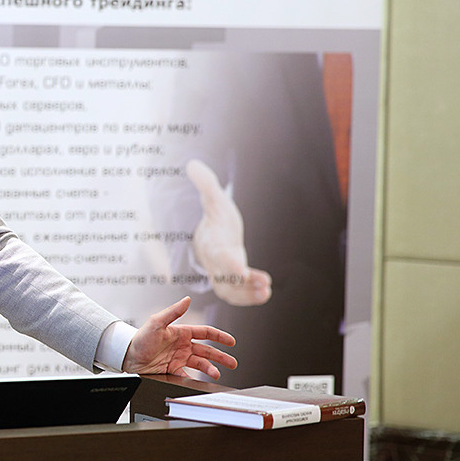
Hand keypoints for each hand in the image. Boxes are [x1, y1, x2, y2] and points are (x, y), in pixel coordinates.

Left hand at [121, 297, 236, 378]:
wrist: (127, 357)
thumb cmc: (140, 338)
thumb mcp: (156, 322)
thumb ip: (173, 312)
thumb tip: (187, 299)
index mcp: (180, 332)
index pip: (205, 333)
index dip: (219, 336)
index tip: (231, 342)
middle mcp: (182, 346)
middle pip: (207, 350)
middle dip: (221, 356)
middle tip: (233, 363)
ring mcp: (178, 359)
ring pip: (200, 364)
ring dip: (210, 369)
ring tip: (217, 374)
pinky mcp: (173, 370)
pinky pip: (188, 376)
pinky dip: (197, 380)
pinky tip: (203, 383)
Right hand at [187, 159, 271, 305]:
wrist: (208, 236)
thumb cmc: (215, 217)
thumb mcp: (214, 199)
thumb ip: (206, 184)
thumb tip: (192, 163)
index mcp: (211, 242)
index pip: (218, 255)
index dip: (228, 263)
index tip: (241, 269)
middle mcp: (215, 262)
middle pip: (223, 277)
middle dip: (241, 283)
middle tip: (263, 284)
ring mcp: (222, 274)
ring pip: (229, 290)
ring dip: (247, 294)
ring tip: (266, 292)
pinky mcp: (231, 281)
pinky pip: (236, 294)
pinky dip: (249, 297)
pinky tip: (266, 293)